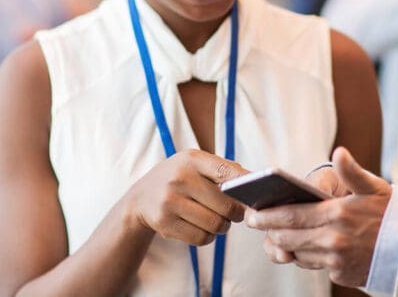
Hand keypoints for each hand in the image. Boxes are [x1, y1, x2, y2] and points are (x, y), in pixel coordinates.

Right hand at [125, 149, 248, 245]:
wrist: (141, 198)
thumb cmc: (179, 178)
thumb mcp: (195, 164)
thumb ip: (224, 170)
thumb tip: (255, 182)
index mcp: (192, 159)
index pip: (227, 172)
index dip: (246, 185)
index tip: (256, 195)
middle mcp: (180, 178)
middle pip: (226, 206)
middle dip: (236, 213)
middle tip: (235, 214)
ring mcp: (170, 201)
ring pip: (215, 224)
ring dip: (223, 227)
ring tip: (219, 220)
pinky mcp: (164, 223)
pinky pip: (201, 238)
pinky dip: (208, 237)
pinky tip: (203, 228)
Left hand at [247, 147, 391, 286]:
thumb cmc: (391, 213)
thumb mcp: (374, 187)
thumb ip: (352, 171)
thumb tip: (338, 152)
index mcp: (339, 214)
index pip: (293, 215)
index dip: (268, 215)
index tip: (252, 212)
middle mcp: (334, 239)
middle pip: (289, 236)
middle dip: (269, 230)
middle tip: (255, 222)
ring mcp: (336, 259)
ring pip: (298, 252)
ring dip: (284, 243)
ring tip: (275, 232)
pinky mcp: (340, 274)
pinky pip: (313, 264)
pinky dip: (305, 255)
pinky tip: (302, 245)